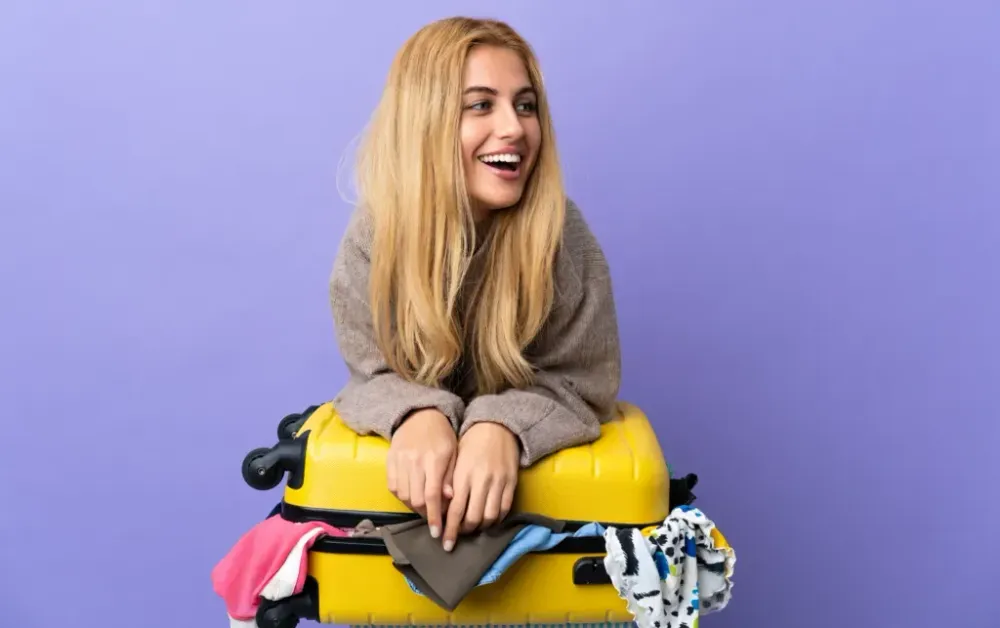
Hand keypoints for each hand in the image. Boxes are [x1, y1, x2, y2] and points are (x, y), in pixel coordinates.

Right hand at [386, 409, 456, 538]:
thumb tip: (449, 500)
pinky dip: (402, 496)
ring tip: (424, 508)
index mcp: (434, 460)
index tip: (438, 533)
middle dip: (425, 514)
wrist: (420, 415)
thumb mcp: (453, 453)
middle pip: (415, 499)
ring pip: (403, 495)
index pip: (432, 495)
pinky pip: (392, 486)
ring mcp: (399, 460)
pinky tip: (412, 495)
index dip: (434, 516)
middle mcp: (415, 461)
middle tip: (433, 519)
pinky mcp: (389, 460)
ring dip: (413, 507)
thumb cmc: (442, 436)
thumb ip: (451, 477)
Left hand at [442, 421, 519, 550]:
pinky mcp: (512, 482)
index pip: (455, 509)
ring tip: (473, 529)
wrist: (496, 426)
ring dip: (480, 528)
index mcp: (464, 474)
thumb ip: (449, 484)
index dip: (450, 529)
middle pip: (473, 517)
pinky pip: (505, 508)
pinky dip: (496, 520)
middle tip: (458, 535)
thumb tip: (442, 511)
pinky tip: (489, 521)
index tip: (444, 542)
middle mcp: (482, 479)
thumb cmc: (470, 443)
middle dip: (464, 531)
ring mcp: (499, 482)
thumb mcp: (454, 460)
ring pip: (490, 516)